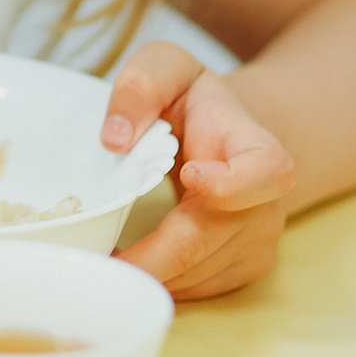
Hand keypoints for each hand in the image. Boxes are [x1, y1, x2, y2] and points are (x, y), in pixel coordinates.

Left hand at [103, 42, 295, 300]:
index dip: (230, 184)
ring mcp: (259, 241)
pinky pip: (197, 289)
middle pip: (203, 241)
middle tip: (88, 259)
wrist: (232, 136)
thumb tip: (116, 139)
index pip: (263, 171)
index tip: (188, 176)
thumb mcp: (166, 67)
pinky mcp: (244, 269)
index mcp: (255, 148)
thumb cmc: (193, 103)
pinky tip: (127, 264)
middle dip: (143, 257)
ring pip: (194, 273)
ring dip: (144, 274)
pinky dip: (157, 281)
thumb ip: (141, 86)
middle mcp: (266, 202)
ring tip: (96, 258)